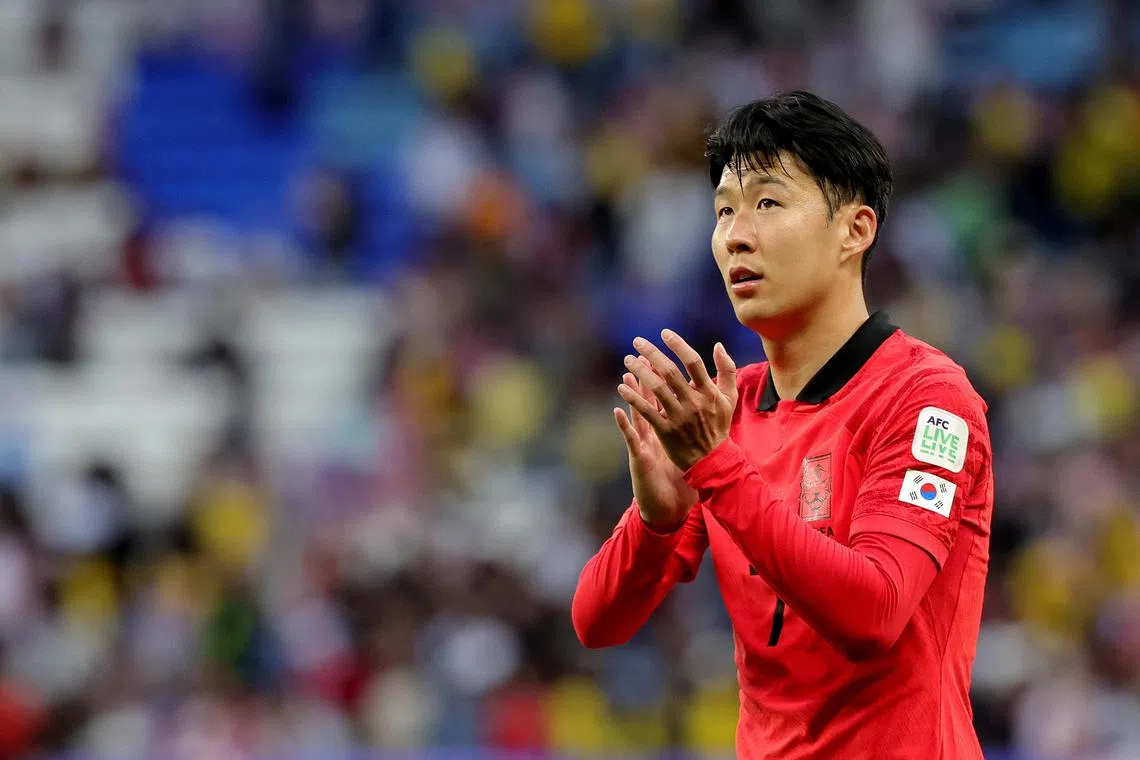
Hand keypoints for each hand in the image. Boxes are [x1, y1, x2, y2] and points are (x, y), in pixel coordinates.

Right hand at [614, 372, 697, 531]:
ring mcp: (644, 442)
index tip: (660, 358)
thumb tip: (699, 406)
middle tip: (639, 356)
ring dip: (630, 394)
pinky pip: (630, 437)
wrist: (669, 504)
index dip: (661, 377)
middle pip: (648, 399)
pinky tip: (617, 411)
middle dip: (644, 377)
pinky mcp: (638, 456)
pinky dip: (623, 424)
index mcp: (666, 425)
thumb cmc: (677, 475)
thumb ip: (689, 425)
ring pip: (637, 414)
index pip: (664, 396)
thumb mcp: (683, 447)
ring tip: (623, 377)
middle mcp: (653, 430)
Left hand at [617, 330, 738, 471]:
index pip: (693, 362)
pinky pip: (646, 411)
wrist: (712, 459)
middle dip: (652, 353)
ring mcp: (679, 417)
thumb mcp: (730, 397)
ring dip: (639, 372)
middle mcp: (694, 402)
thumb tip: (718, 345)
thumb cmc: (719, 425)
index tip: (664, 333)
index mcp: (709, 392)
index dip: (678, 345)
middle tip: (637, 341)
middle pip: (670, 372)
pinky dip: (633, 398)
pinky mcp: (666, 430)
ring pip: (656, 389)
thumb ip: (727, 369)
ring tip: (628, 360)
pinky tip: (621, 387)